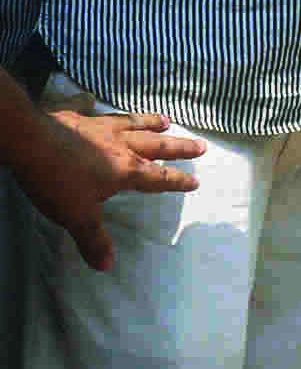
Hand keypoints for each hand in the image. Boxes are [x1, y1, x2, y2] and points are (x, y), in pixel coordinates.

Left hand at [21, 111, 200, 271]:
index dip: (177, 181)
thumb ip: (93, 239)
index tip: (195, 182)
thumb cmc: (58, 180)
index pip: (159, 178)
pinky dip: (97, 107)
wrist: (30, 143)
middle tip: (201, 145)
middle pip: (157, 146)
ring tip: (167, 120)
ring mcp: (101, 128)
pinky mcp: (79, 117)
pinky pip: (93, 110)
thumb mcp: (76, 216)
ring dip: (152, 123)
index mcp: (125, 171)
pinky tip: (97, 102)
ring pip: (134, 124)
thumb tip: (107, 266)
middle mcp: (121, 146)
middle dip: (180, 148)